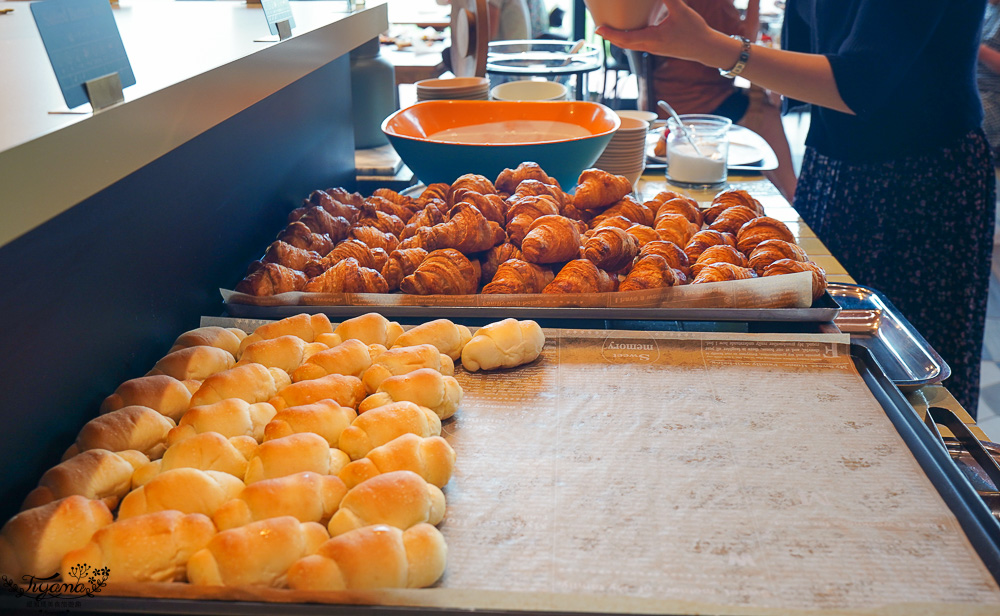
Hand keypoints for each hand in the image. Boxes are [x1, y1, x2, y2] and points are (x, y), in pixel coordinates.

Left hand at [595, 0, 721, 64]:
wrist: (705, 48)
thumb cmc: (695, 31)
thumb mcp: (681, 11)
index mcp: (653, 38)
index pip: (625, 39)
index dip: (610, 34)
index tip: (598, 29)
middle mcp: (650, 46)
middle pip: (624, 44)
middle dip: (611, 37)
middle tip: (599, 29)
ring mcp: (653, 49)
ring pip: (631, 46)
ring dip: (619, 38)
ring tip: (610, 30)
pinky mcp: (658, 48)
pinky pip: (638, 45)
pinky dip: (629, 39)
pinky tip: (629, 31)